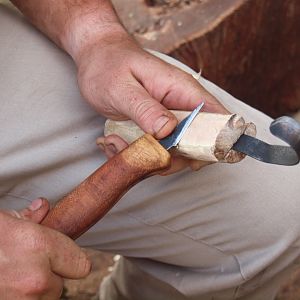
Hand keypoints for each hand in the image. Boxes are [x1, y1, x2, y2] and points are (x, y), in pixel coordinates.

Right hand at [0, 198, 90, 298]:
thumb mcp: (3, 221)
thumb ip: (29, 217)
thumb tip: (44, 207)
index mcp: (39, 246)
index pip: (82, 265)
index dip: (72, 260)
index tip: (65, 258)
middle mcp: (36, 278)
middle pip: (61, 285)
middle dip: (49, 277)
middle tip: (29, 266)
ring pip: (45, 299)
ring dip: (35, 293)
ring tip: (13, 277)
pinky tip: (6, 287)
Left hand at [77, 31, 226, 172]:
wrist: (96, 60)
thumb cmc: (109, 66)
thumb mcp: (122, 87)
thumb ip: (146, 108)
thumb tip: (169, 130)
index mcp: (182, 91)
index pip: (218, 119)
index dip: (215, 144)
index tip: (189, 161)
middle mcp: (181, 108)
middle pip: (195, 146)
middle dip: (166, 158)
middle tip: (135, 151)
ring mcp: (168, 122)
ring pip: (172, 155)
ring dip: (144, 158)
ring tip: (114, 141)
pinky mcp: (155, 131)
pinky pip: (154, 153)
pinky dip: (134, 156)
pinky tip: (113, 142)